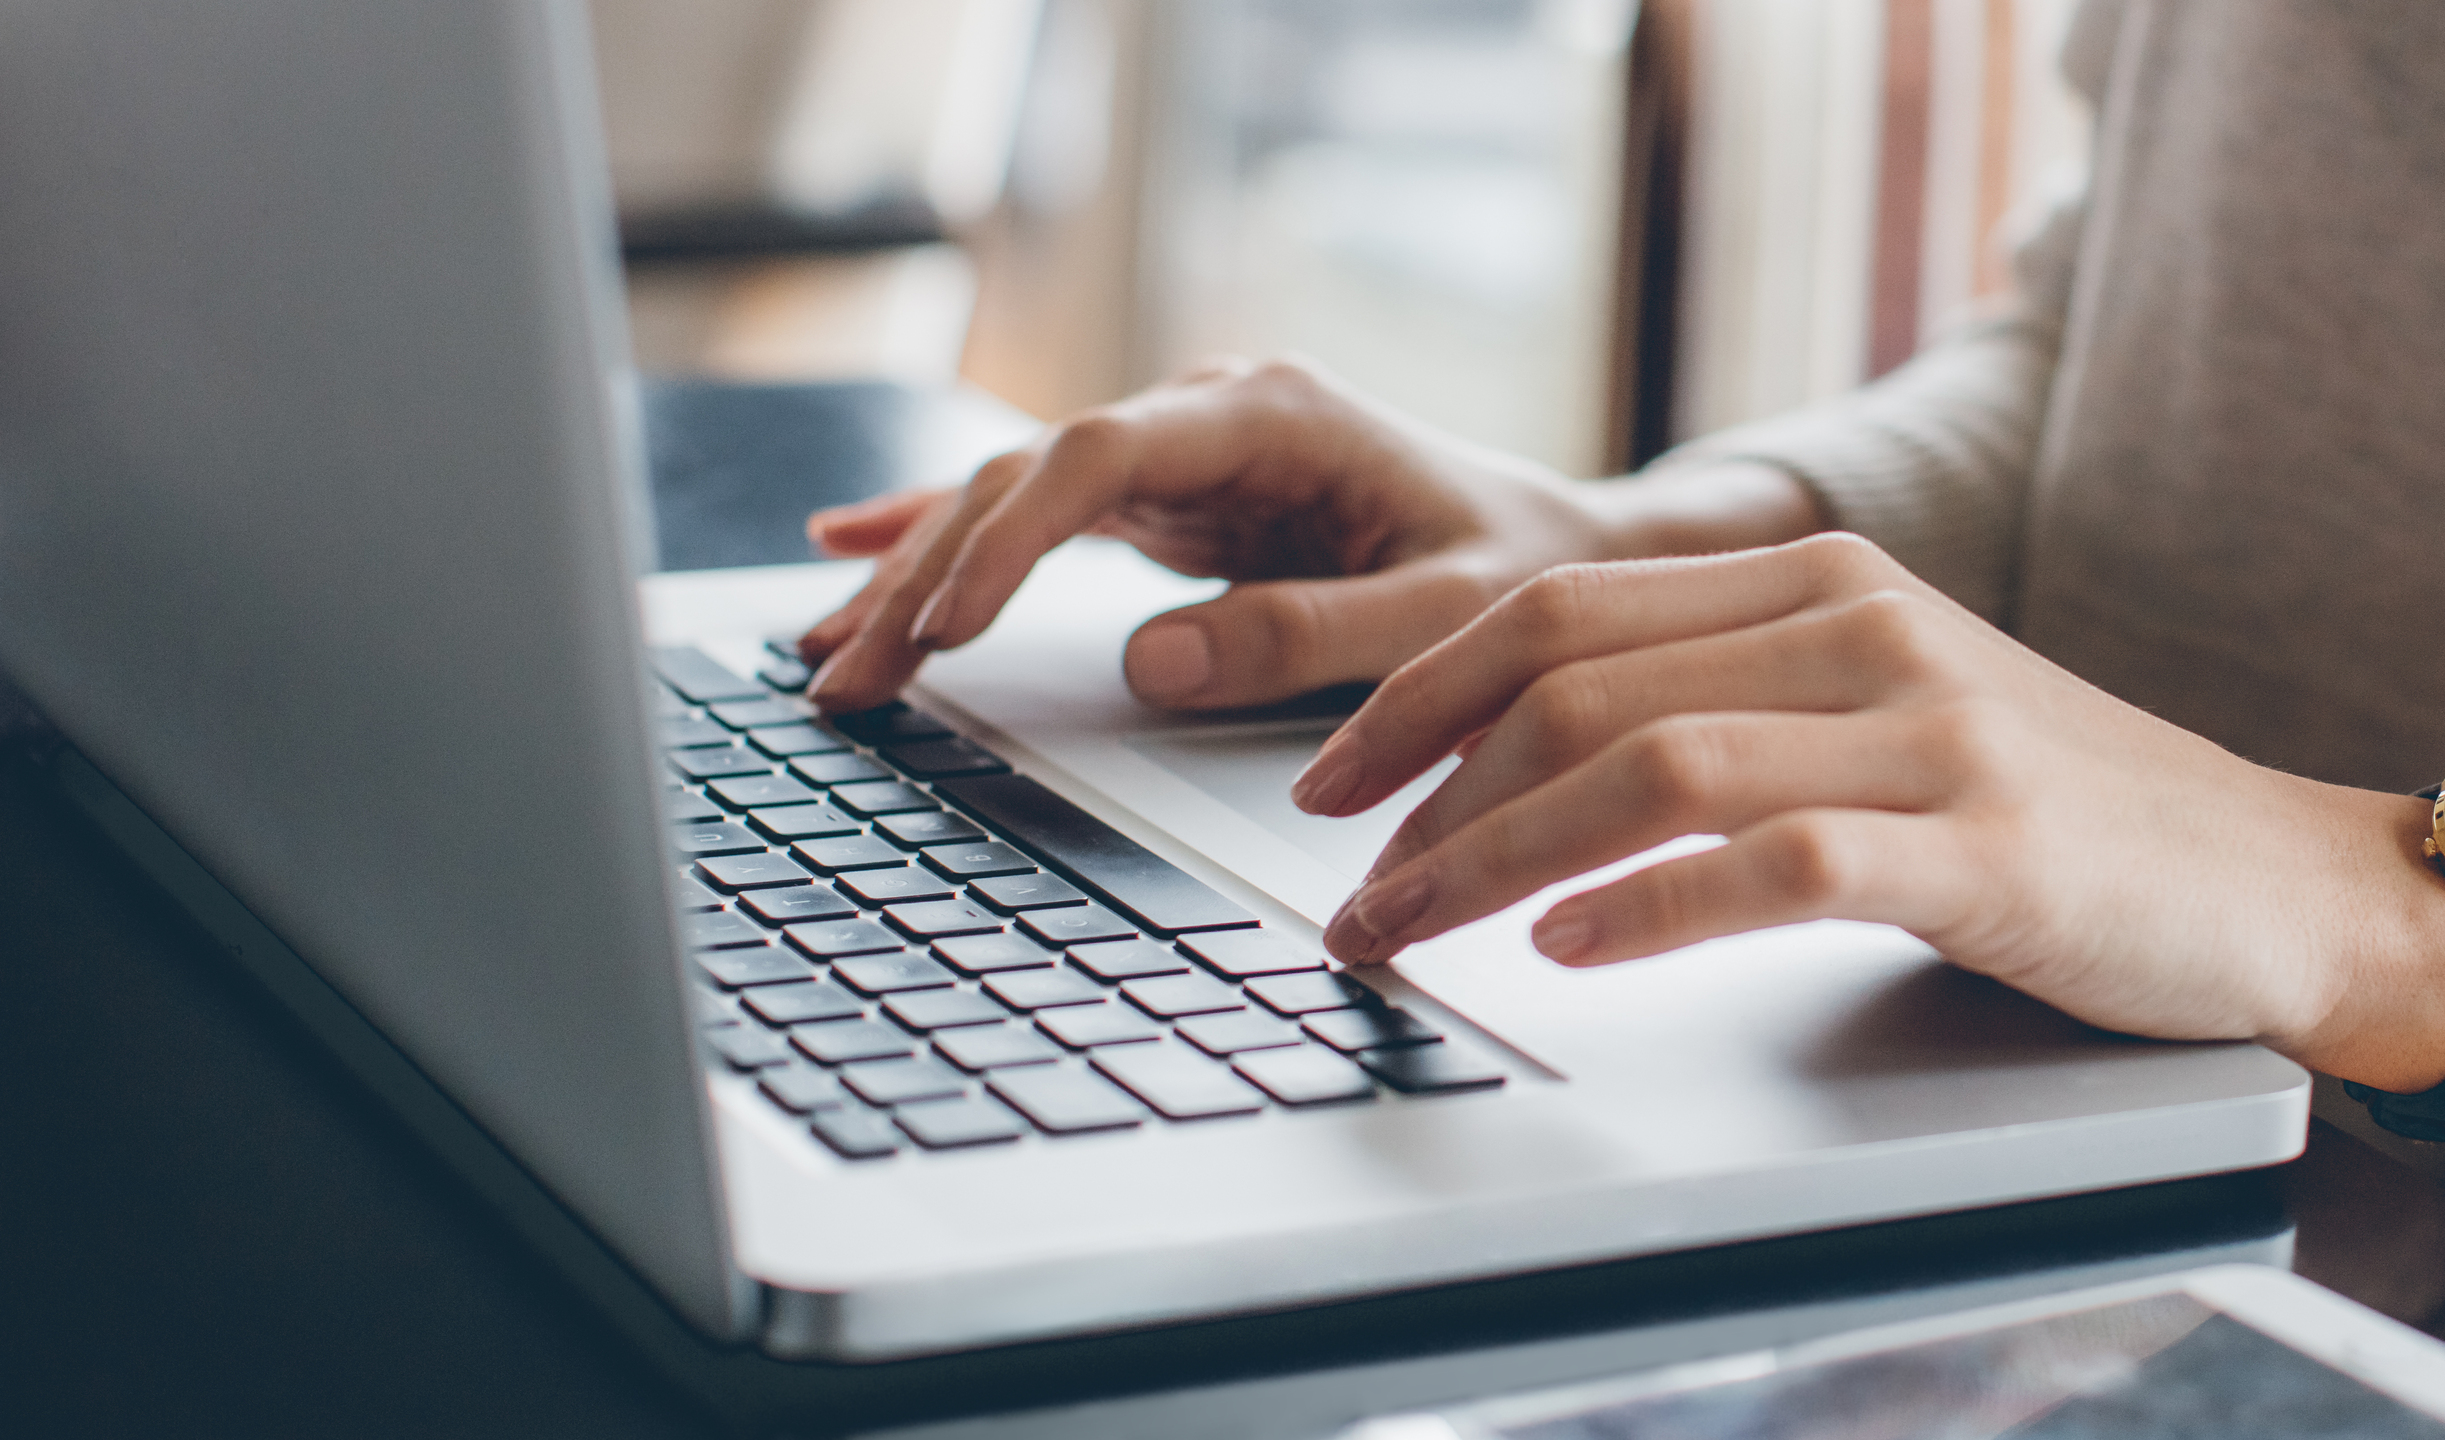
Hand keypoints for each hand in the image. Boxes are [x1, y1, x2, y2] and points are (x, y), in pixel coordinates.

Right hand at [795, 358, 1814, 713]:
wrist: (1572, 557)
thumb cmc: (1526, 578)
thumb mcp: (1446, 617)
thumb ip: (1312, 636)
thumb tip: (1150, 663)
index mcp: (1275, 415)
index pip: (1102, 455)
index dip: (1008, 534)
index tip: (945, 620)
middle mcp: (1211, 417)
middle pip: (1029, 478)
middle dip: (927, 576)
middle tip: (847, 674)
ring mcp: (1183, 457)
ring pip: (1013, 500)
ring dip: (915, 577)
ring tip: (826, 658)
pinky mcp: (1172, 505)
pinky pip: (1035, 518)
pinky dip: (945, 542)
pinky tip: (847, 554)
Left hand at [1300, 533, 2444, 1063]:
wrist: (2275, 881)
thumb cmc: (2066, 818)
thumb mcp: (1891, 710)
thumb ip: (1741, 696)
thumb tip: (1531, 755)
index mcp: (1828, 579)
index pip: (1564, 604)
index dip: (1417, 692)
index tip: (1328, 782)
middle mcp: (1868, 628)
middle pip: (1577, 676)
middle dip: (1421, 788)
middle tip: (1344, 890)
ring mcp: (1933, 734)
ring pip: (1650, 763)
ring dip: (1493, 858)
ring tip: (1410, 930)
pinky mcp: (1985, 851)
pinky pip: (1777, 863)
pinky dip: (1650, 906)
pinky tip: (1570, 948)